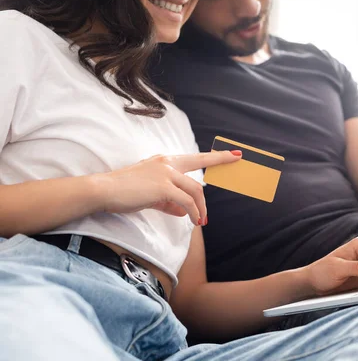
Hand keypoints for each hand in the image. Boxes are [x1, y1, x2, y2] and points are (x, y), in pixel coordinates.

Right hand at [98, 151, 241, 225]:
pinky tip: (193, 221)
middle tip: (237, 162)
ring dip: (201, 208)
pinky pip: (186, 202)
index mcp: (164, 161)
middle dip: (220, 162)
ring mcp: (165, 173)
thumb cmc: (124, 192)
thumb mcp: (150, 195)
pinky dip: (193, 212)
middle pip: (200, 166)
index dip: (215, 155)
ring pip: (195, 190)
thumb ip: (168, 202)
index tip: (232, 152)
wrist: (103, 191)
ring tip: (201, 221)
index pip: (194, 156)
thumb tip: (184, 212)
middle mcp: (167, 163)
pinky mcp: (163, 187)